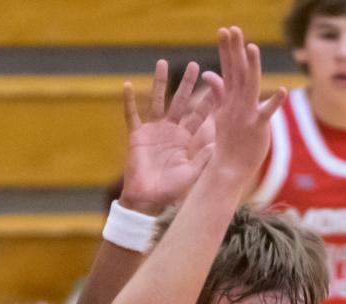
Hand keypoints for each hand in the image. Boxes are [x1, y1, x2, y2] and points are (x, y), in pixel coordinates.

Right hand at [121, 59, 220, 213]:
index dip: (207, 101)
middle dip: (186, 84)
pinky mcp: (137, 135)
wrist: (147, 200)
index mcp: (185, 140)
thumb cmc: (170, 191)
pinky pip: (131, 114)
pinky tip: (128, 85)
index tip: (217, 85)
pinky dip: (129, 101)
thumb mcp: (191, 174)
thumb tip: (217, 143)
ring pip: (157, 100)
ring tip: (162, 62)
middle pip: (180, 102)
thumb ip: (203, 159)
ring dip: (159, 82)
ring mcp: (153, 131)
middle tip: (194, 65)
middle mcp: (170, 131)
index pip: (199, 116)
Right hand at [208, 27, 285, 186]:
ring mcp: (246, 115)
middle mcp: (236, 105)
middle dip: (234, 50)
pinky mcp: (257, 128)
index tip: (224, 31)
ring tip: (252, 47)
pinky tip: (283, 90)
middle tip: (232, 29)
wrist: (228, 170)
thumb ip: (217, 93)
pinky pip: (267, 114)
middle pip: (236, 73)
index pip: (227, 70)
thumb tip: (210, 74)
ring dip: (251, 67)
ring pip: (249, 86)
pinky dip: (274, 103)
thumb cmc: (227, 144)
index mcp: (228, 101)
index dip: (226, 50)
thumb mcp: (220, 115)